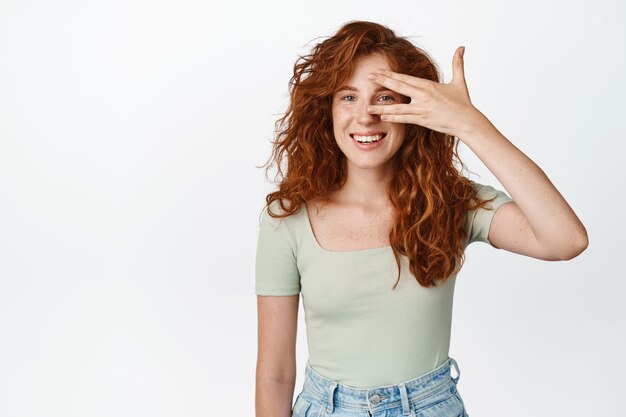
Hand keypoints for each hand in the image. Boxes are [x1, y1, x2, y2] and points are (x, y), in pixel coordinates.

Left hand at [367, 46, 489, 138]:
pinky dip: (393, 118)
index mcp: (429, 85)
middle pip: (399, 87)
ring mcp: (422, 109)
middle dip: (382, 82)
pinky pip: (404, 118)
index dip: (390, 75)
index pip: (405, 78)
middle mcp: (423, 96)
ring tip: (368, 107)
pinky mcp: (423, 120)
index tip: (379, 72)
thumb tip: (461, 47)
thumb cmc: (463, 103)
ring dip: (382, 107)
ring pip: (398, 107)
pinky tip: (382, 117)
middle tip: (369, 78)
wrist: (467, 122)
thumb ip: (457, 64)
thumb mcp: (459, 81)